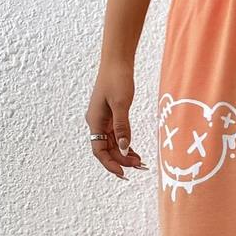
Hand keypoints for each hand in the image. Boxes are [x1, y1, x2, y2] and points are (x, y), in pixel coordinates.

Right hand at [85, 63, 147, 178]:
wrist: (117, 61)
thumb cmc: (117, 79)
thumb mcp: (121, 104)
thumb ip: (122, 127)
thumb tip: (124, 149)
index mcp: (95, 121)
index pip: (99, 150)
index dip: (110, 163)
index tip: (123, 173)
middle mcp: (97, 122)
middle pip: (107, 149)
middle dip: (121, 160)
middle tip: (139, 167)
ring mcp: (104, 120)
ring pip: (112, 144)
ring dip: (124, 154)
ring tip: (140, 162)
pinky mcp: (111, 116)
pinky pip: (117, 136)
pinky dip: (125, 145)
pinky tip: (135, 152)